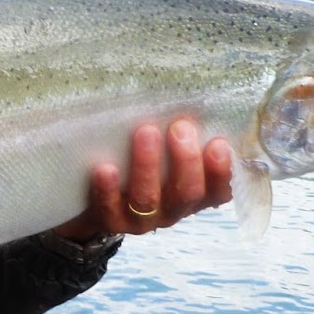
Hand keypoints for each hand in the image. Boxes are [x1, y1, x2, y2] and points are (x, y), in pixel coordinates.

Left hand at [53, 119, 232, 239]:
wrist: (93, 198)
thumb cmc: (140, 163)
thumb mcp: (167, 152)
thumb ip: (181, 136)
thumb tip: (190, 94)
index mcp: (193, 195)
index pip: (217, 190)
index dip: (220, 171)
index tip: (217, 142)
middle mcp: (171, 210)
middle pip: (186, 193)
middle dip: (186, 161)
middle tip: (181, 127)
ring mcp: (139, 219)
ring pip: (148, 199)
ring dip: (148, 166)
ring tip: (145, 132)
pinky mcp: (108, 219)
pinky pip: (108, 208)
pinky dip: (107, 189)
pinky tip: (105, 168)